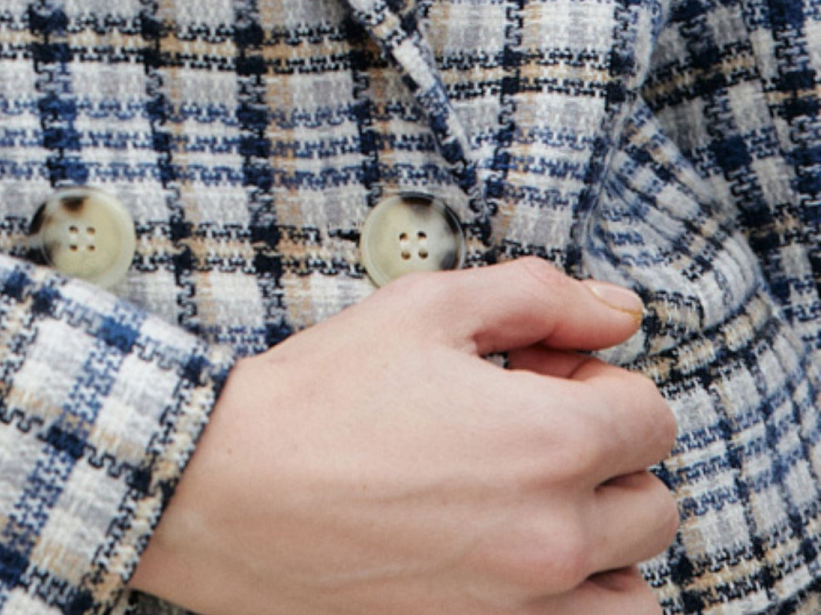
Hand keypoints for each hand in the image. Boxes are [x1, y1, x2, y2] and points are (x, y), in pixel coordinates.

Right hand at [130, 258, 677, 613]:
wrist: (227, 493)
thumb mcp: (425, 309)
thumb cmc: (317, 398)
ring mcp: (525, 606)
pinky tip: (511, 557)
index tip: (540, 373)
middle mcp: (554, 536)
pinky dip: (571, 601)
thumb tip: (618, 310)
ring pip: (632, 588)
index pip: (651, 417)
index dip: (597, 378)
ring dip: (602, 543)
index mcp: (549, 441)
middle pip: (653, 504)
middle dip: (606, 457)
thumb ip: (538, 296)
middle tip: (527, 431)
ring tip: (529, 504)